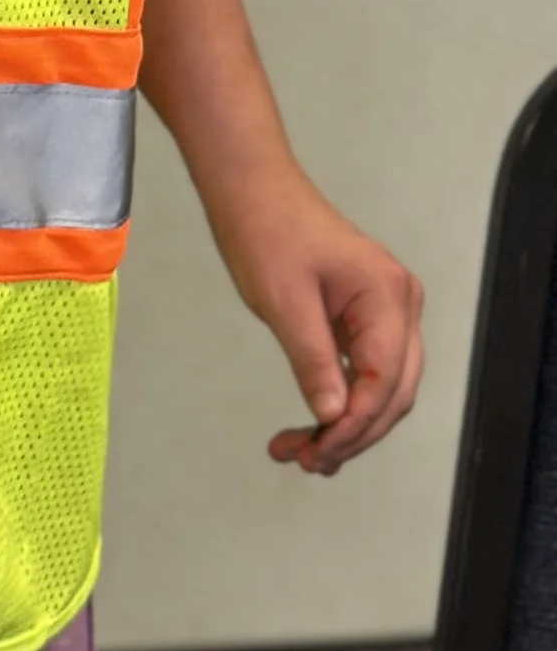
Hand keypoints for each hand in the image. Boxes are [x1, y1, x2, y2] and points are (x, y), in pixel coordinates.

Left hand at [206, 161, 424, 473]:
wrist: (251, 189)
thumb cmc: (265, 231)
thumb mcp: (283, 301)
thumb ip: (312, 360)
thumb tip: (333, 415)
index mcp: (388, 296)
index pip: (384, 381)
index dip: (353, 426)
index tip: (316, 454)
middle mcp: (401, 304)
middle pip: (393, 391)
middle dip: (352, 433)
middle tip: (305, 461)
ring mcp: (388, 310)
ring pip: (383, 387)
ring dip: (347, 424)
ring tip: (302, 454)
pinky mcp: (367, 315)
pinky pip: (366, 370)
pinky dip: (343, 400)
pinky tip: (315, 425)